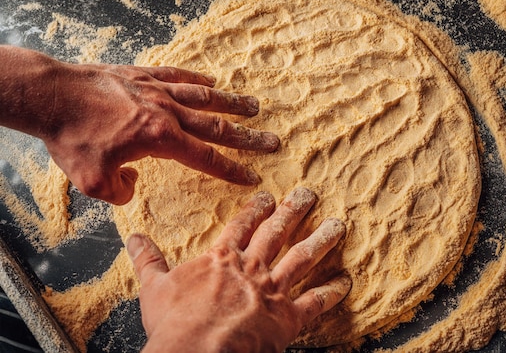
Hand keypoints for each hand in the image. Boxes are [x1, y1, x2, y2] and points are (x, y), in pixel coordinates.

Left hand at [0, 46, 278, 203]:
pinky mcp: (142, 75)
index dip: (232, 170)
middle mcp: (167, 113)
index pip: (207, 158)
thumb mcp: (93, 180)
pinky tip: (211, 80)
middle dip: (247, 137)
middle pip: (217, 126)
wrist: (51, 95)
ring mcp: (156, 90)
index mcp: (161, 139)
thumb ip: (120, 191)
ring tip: (253, 105)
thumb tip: (132, 185)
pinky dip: (196, 79)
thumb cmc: (71, 137)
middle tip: (272, 140)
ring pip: (203, 97)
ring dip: (230, 103)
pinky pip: (177, 75)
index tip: (253, 175)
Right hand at [127, 187, 350, 352]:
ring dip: (320, 239)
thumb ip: (148, 259)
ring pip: (302, 258)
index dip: (256, 209)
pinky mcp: (287, 317)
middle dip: (293, 211)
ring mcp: (272, 290)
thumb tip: (133, 237)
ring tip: (337, 224)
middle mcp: (251, 268)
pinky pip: (315, 302)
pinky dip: (332, 291)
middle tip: (308, 194)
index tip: (268, 195)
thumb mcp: (154, 287)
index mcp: (222, 258)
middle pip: (277, 232)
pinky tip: (346, 281)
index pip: (242, 225)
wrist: (196, 352)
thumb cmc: (174, 323)